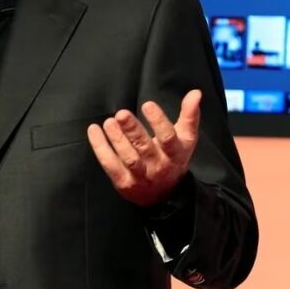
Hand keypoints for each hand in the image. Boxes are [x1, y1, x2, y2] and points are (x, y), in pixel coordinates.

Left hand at [86, 90, 201, 207]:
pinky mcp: (124, 183)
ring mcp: (140, 176)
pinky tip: (93, 130)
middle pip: (145, 147)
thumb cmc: (172, 158)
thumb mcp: (185, 139)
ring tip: (109, 122)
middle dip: (132, 130)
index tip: (147, 104)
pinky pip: (110, 165)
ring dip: (116, 139)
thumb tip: (196, 92)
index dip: (158, 121)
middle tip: (121, 114)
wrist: (164, 195)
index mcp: (175, 153)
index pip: (168, 138)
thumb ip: (189, 116)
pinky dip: (100, 148)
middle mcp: (158, 165)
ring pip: (128, 158)